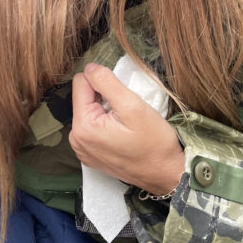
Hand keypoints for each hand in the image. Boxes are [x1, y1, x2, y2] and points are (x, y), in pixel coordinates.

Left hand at [70, 63, 184, 195]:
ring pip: (88, 111)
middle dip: (103, 97)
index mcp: (82, 127)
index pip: (80, 83)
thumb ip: (107, 82)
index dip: (102, 82)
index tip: (121, 95)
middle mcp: (76, 140)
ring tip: (125, 123)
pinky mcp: (91, 155)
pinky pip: (93, 127)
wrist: (166, 174)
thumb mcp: (132, 106)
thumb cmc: (154, 142)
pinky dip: (105, 124)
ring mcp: (82, 150)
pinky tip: (121, 133)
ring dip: (105, 110)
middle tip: (126, 111)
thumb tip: (89, 67)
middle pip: (83, 98)